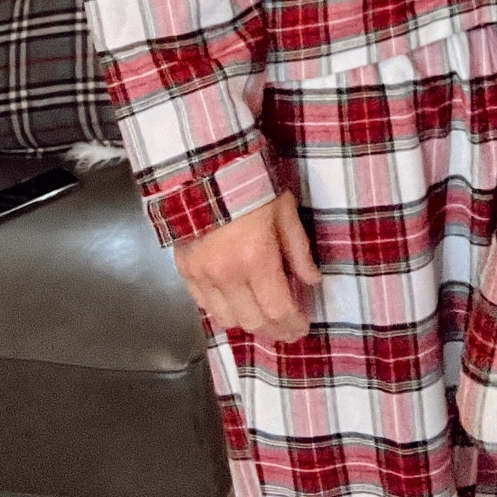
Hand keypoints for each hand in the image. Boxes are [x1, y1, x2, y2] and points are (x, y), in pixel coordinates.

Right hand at [173, 189, 318, 341]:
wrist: (203, 166)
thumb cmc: (252, 182)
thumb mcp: (284, 209)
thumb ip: (298, 249)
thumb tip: (312, 281)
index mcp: (256, 258)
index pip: (278, 308)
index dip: (293, 323)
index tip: (303, 326)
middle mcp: (226, 275)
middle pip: (253, 321)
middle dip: (274, 331)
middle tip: (288, 330)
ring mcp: (201, 275)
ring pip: (226, 320)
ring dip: (248, 324)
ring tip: (264, 320)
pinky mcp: (184, 271)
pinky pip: (204, 305)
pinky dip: (223, 311)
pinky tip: (237, 306)